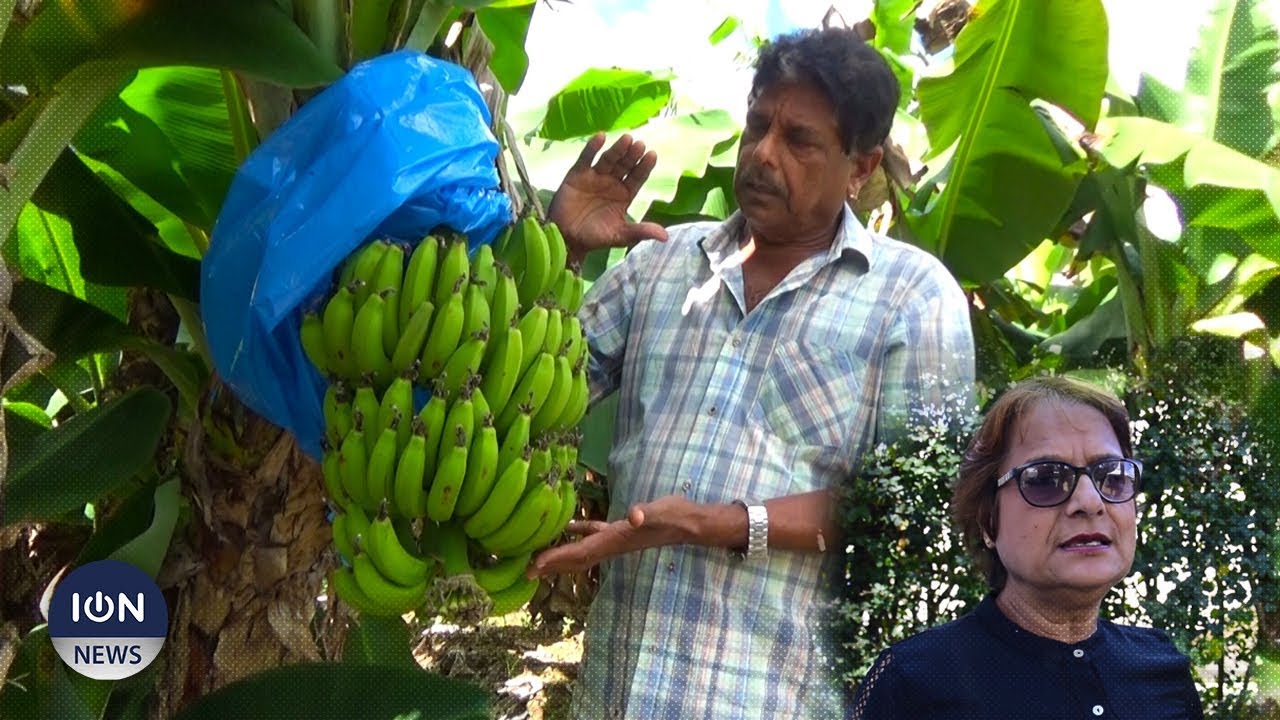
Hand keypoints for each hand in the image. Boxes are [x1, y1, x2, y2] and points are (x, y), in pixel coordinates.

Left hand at [527, 495, 699, 576]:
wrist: (691, 523)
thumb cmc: (676, 516)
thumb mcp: (662, 511)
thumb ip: (647, 514)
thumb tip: (634, 516)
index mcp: (615, 540)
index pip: (579, 553)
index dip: (555, 560)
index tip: (533, 567)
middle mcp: (611, 544)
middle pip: (574, 559)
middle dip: (551, 565)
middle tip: (524, 571)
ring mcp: (615, 539)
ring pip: (581, 550)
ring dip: (560, 554)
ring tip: (539, 557)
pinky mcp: (621, 530)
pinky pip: (593, 534)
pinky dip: (578, 533)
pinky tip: (568, 526)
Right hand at [547, 132, 668, 262]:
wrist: (566, 239)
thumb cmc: (595, 237)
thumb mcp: (620, 235)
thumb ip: (641, 231)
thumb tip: (666, 237)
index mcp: (624, 194)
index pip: (637, 177)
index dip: (644, 167)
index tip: (652, 155)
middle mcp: (612, 183)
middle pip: (625, 165)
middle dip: (632, 156)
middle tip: (640, 144)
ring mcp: (595, 177)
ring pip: (608, 159)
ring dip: (617, 149)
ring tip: (627, 139)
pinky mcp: (577, 174)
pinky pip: (586, 158)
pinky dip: (592, 148)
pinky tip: (601, 137)